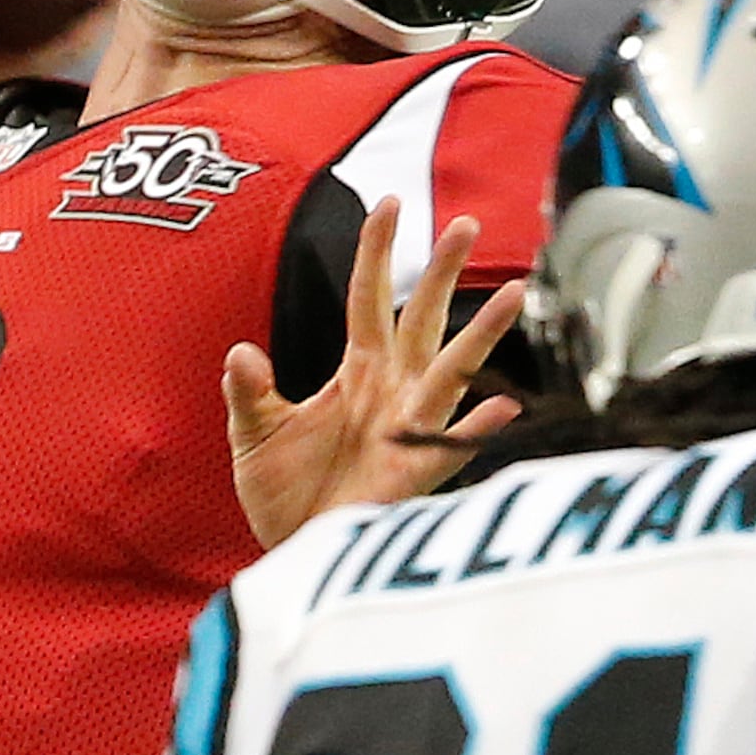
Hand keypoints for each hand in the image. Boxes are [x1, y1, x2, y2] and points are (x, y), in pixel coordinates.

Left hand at [223, 199, 529, 551]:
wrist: (293, 551)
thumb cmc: (281, 493)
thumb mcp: (253, 433)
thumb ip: (249, 391)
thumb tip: (240, 352)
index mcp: (358, 371)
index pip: (371, 298)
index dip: (378, 252)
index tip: (388, 203)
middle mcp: (393, 389)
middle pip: (423, 317)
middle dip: (443, 272)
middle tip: (466, 223)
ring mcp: (409, 427)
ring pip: (452, 369)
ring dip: (483, 333)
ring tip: (515, 294)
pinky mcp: (416, 472)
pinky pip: (453, 445)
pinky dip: (478, 427)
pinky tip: (504, 404)